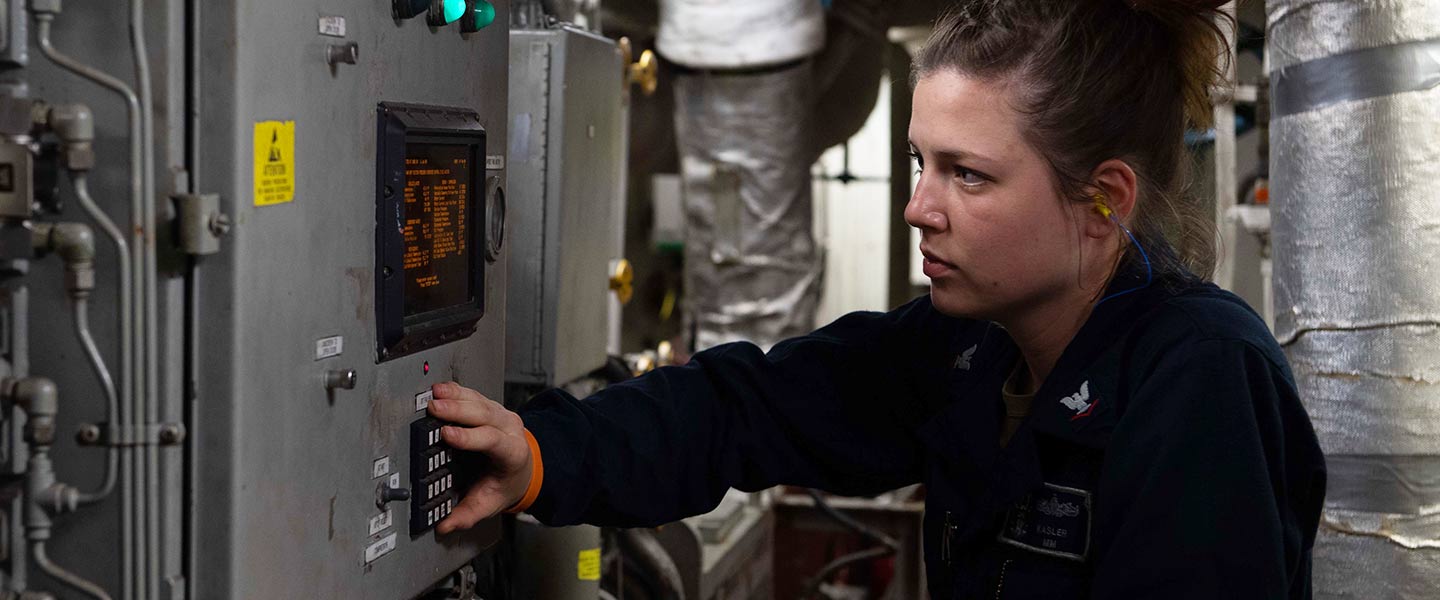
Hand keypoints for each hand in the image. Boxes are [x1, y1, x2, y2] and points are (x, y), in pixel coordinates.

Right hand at [426, 382, 532, 533]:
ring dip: (455, 397)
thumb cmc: (506, 482)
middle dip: (458, 410)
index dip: (469, 437)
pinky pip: (474, 395)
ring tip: (435, 394)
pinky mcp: (490, 407)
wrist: (524, 467)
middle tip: (434, 408)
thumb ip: (468, 515)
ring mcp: (501, 415)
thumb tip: (444, 525)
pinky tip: (441, 388)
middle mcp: (509, 430)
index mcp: (512, 453)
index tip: (447, 434)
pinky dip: (457, 391)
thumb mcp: (491, 502)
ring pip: (479, 401)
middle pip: (484, 415)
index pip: (492, 441)